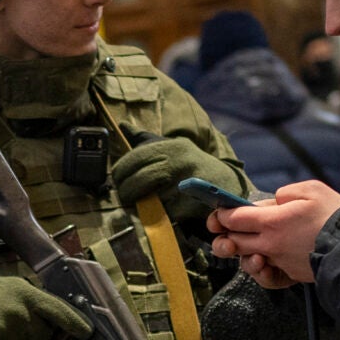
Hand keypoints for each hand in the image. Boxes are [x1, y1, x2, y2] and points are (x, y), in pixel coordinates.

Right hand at [0, 275, 92, 339]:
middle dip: (32, 336)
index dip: (75, 323)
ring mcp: (8, 327)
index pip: (58, 310)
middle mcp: (21, 309)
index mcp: (28, 293)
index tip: (88, 333)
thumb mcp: (14, 288)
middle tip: (13, 324)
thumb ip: (36, 301)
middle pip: (43, 338)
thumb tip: (62, 321)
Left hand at [110, 134, 243, 228]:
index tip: (116, 180)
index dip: (120, 171)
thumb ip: (145, 140)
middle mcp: (179, 161)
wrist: (224, 184)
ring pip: (148, 198)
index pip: (136, 158)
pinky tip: (156, 212)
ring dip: (138, 204)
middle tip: (123, 196)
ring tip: (137, 203)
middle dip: (126, 191)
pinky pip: (162, 213)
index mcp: (172, 147)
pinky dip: (155, 215)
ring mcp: (186, 184)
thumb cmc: (189, 165)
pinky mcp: (189, 204)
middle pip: (139, 179)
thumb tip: (123, 125)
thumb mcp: (171, 147)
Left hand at [207, 181, 339, 285]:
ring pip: (245, 261)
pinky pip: (265, 278)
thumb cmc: (335, 216)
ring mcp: (277, 262)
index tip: (221, 211)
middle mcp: (269, 245)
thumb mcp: (312, 190)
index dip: (222, 214)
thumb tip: (273, 202)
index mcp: (271, 222)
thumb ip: (286, 194)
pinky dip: (259, 272)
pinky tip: (261, 262)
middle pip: (232, 242)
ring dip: (239, 253)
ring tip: (243, 244)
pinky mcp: (288, 275)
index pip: (234, 218)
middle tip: (221, 228)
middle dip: (222, 235)